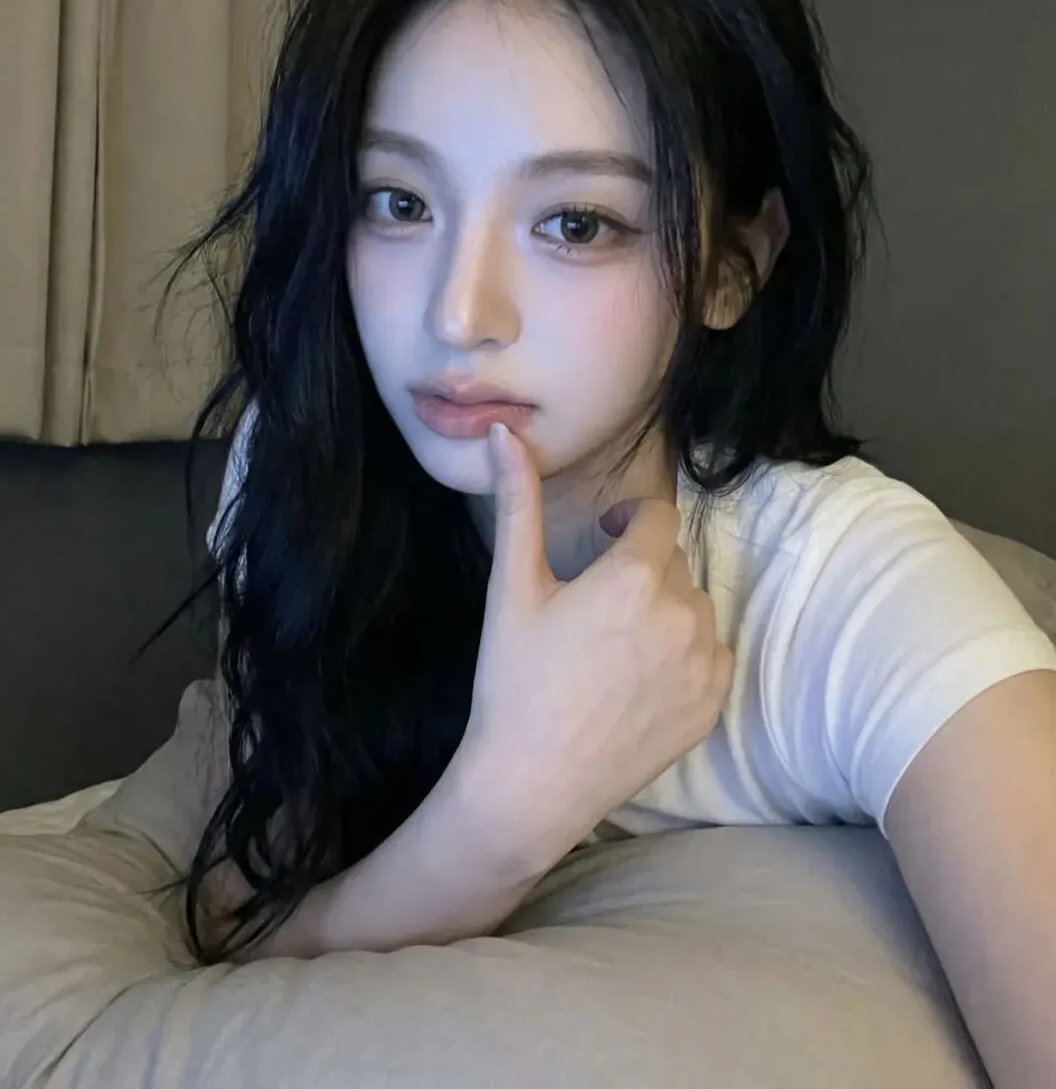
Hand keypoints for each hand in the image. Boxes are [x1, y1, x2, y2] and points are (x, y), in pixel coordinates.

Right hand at [458, 423, 733, 868]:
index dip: (628, 521)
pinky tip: (639, 679)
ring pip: (694, 606)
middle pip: (673, 562)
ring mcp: (703, 662)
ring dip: (664, 609)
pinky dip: (685, 655)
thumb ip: (515, 502)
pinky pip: (712, 654)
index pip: (658, 517)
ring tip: (614, 644)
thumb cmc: (513, 681)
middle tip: (594, 602)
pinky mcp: (712, 705)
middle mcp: (681, 612)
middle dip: (641, 568)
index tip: (601, 538)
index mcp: (632, 575)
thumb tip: (504, 433)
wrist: (530, 784)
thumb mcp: (512, 586)